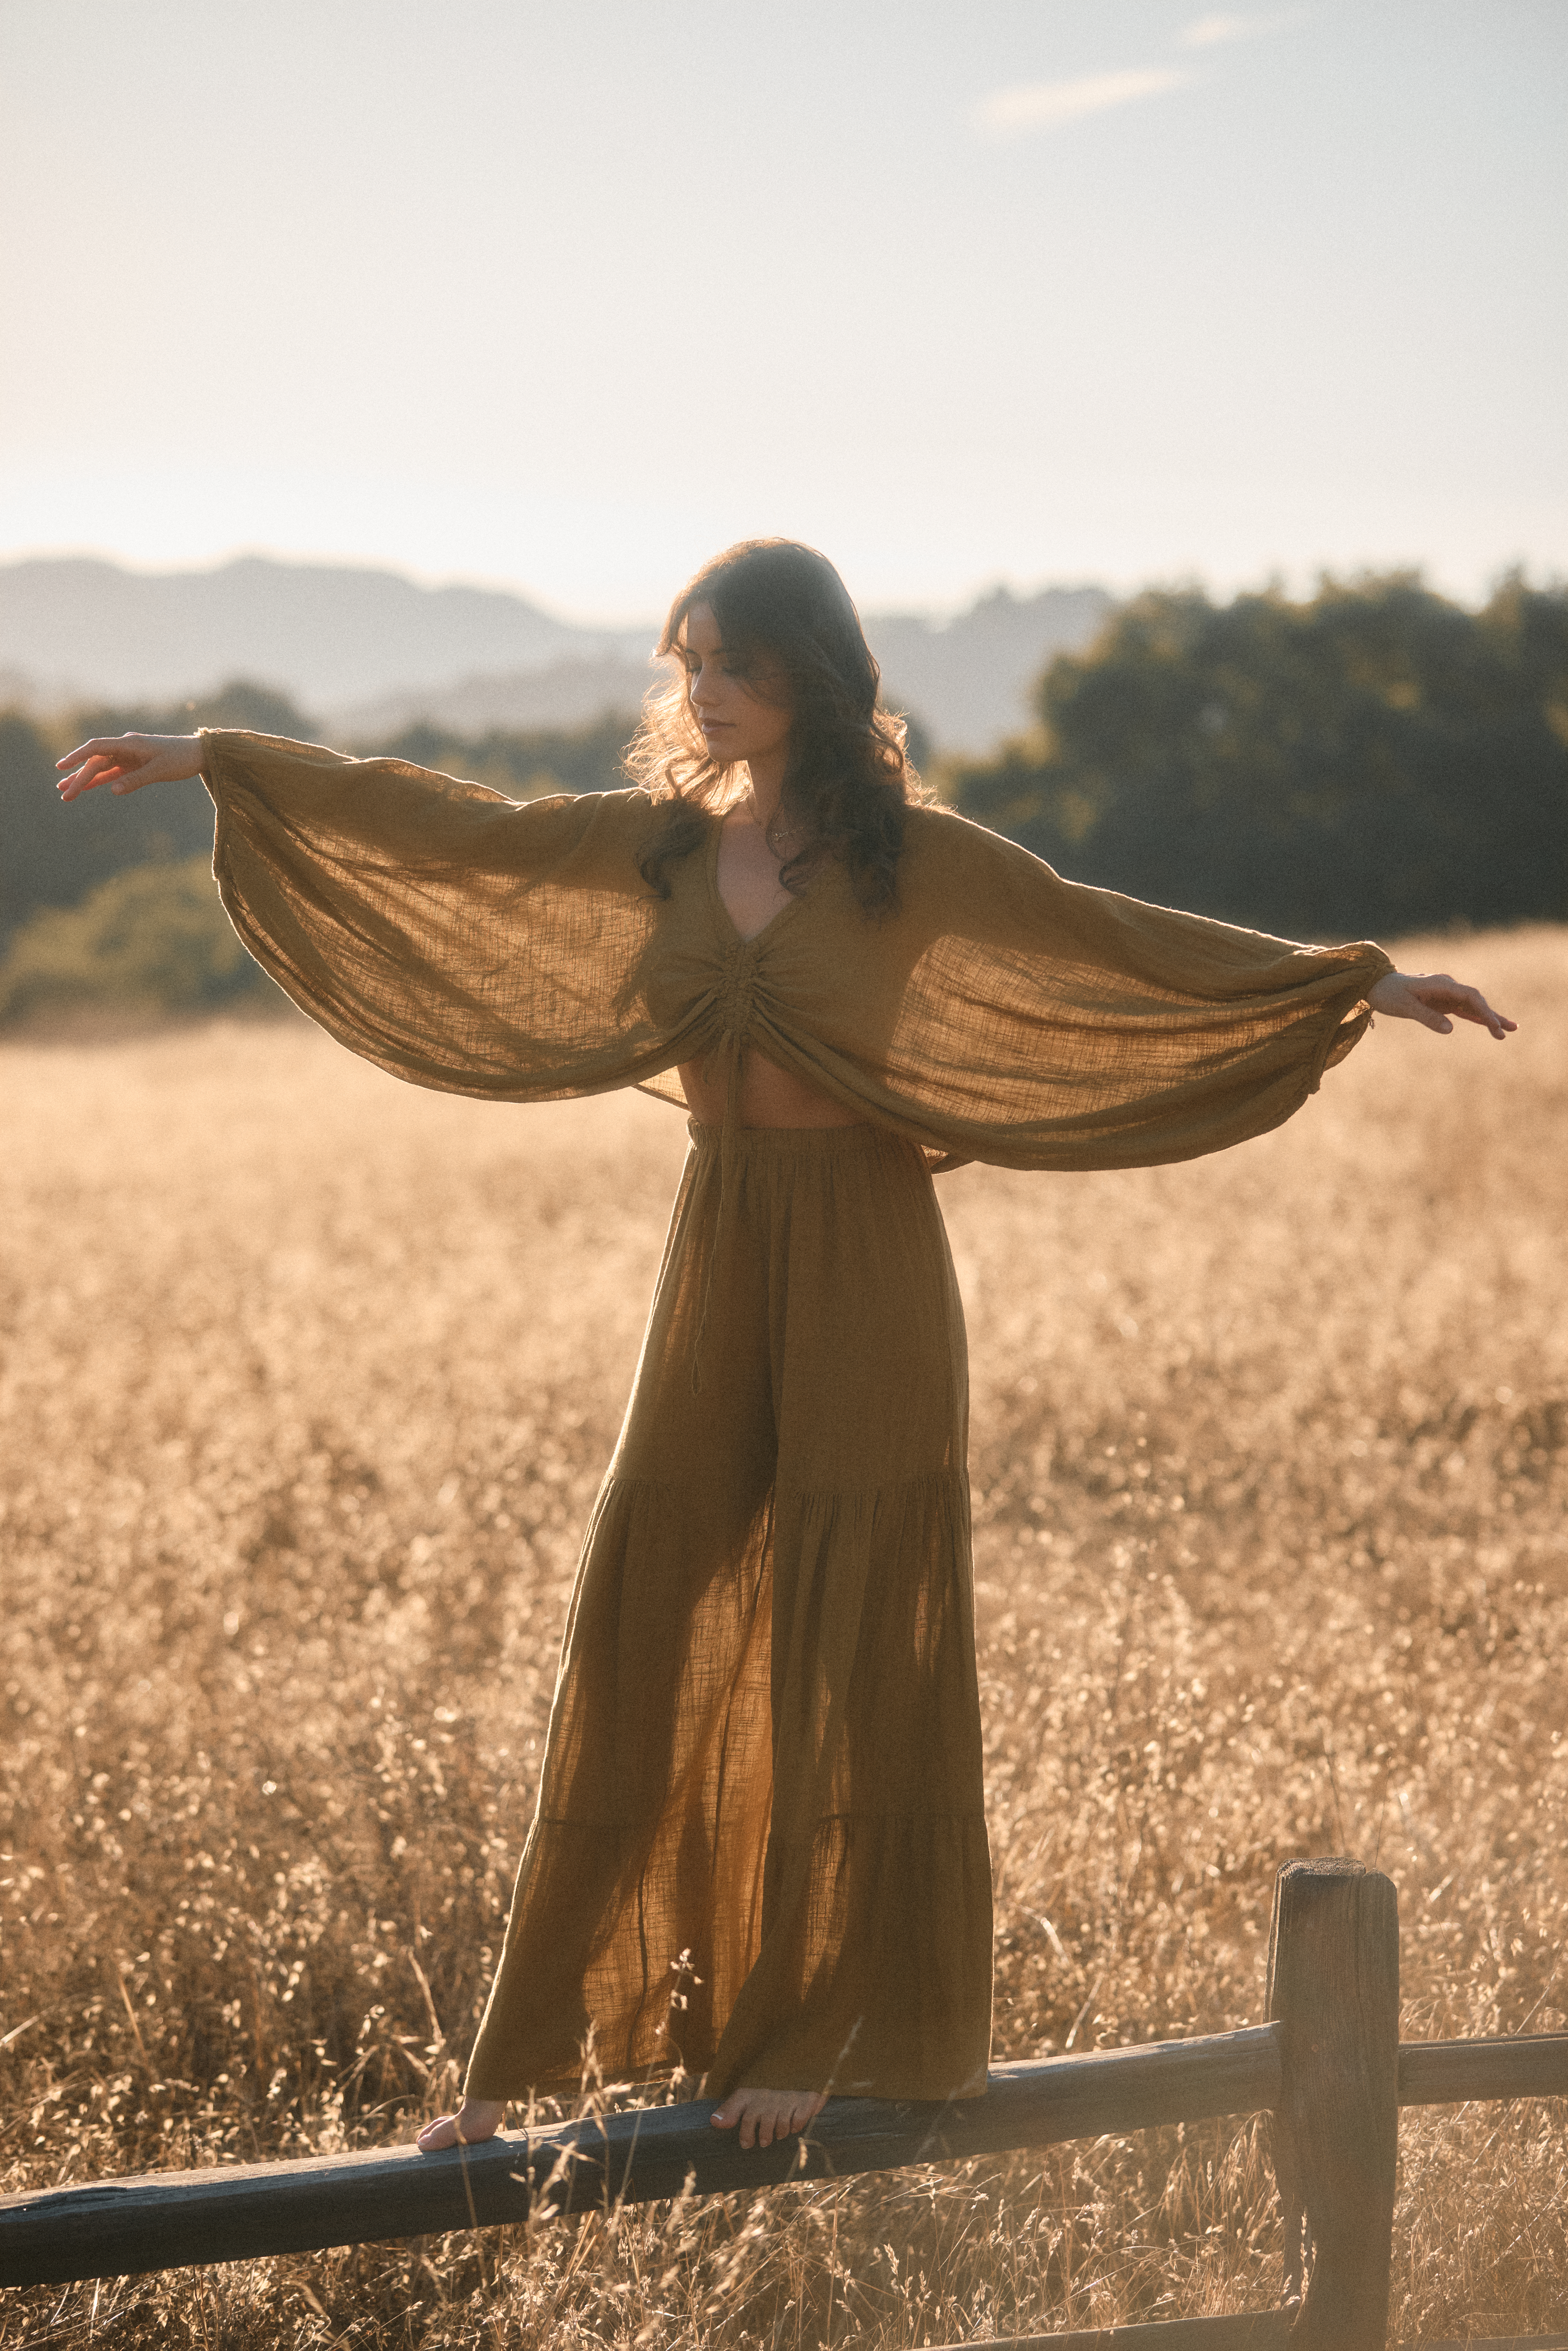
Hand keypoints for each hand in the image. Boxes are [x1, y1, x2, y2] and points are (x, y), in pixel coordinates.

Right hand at [55, 732, 205, 801]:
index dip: (77, 756)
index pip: (96, 747)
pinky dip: (99, 781)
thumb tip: (112, 790)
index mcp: (129, 743)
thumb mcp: (160, 770)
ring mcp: (127, 757)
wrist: (198, 754)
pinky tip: (85, 788)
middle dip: (79, 778)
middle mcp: (125, 748)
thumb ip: (136, 780)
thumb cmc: (181, 759)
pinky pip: (112, 773)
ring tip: (66, 792)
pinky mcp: (133, 765)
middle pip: (96, 762)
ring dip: (84, 780)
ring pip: (101, 769)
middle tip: (64, 795)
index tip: (61, 766)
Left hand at [1367, 969, 1514, 1040]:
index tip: (1492, 1023)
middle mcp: (1448, 987)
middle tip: (1504, 1033)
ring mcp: (1447, 995)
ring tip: (1510, 1030)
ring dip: (1489, 1018)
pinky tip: (1491, 1026)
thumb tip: (1450, 1029)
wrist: (1376, 985)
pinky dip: (1477, 1018)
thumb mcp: (1405, 1007)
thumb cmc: (1388, 994)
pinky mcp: (1443, 1003)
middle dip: (1490, 1016)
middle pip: (1475, 1000)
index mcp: (1441, 984)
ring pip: (1473, 1006)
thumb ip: (1427, 1017)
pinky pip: (1464, 1011)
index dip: (1483, 1010)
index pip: (1469, 996)